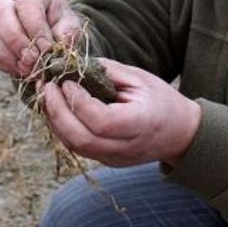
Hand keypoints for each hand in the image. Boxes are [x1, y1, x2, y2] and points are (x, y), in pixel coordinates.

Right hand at [0, 0, 83, 76]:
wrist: (52, 34)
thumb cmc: (62, 25)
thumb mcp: (71, 26)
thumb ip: (66, 34)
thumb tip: (53, 48)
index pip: (27, 5)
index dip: (36, 28)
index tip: (47, 48)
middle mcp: (8, 1)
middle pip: (1, 15)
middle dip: (17, 41)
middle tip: (34, 60)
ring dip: (9, 55)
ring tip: (29, 68)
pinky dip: (6, 64)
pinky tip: (22, 70)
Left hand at [39, 58, 201, 166]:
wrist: (181, 134)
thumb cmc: (162, 101)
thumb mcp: (140, 79)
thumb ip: (107, 72)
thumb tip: (73, 65)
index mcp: (141, 124)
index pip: (100, 121)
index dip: (78, 102)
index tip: (66, 81)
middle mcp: (126, 148)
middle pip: (81, 139)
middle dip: (57, 112)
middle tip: (46, 86)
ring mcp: (114, 158)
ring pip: (74, 146)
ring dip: (55, 120)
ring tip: (47, 95)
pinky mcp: (106, 161)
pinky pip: (78, 147)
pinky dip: (63, 127)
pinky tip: (57, 108)